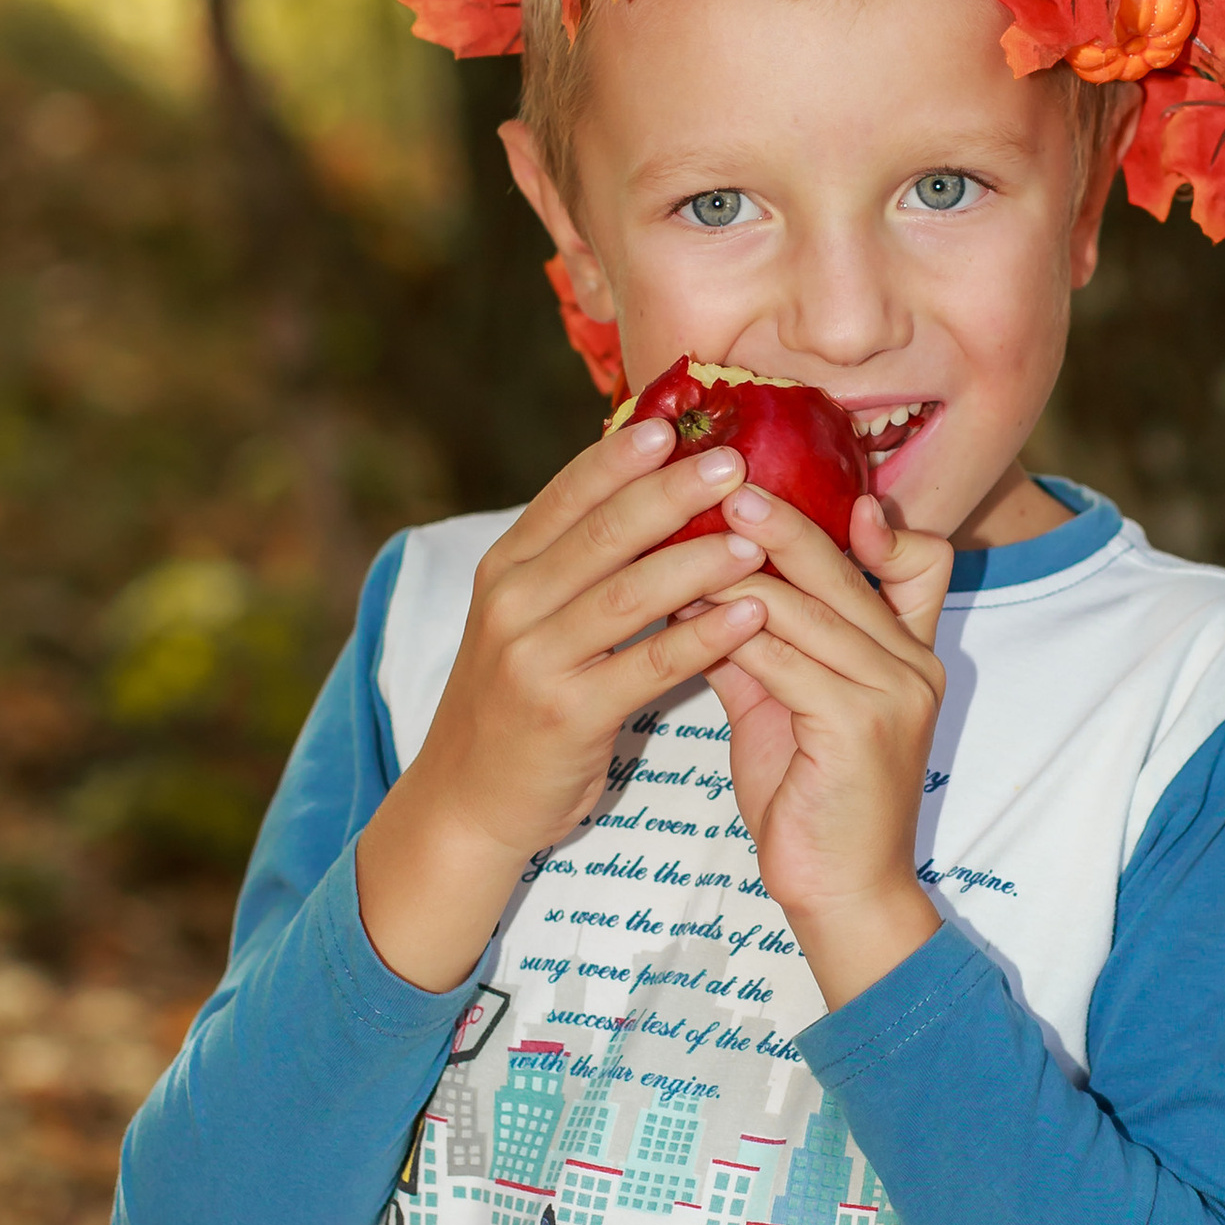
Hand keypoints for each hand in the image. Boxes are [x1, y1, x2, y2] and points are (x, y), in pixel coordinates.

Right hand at [356, 414, 772, 990]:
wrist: (466, 802)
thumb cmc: (515, 702)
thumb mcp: (525, 620)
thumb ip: (574, 563)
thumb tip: (640, 490)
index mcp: (506, 569)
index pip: (568, 495)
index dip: (622, 458)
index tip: (676, 423)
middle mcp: (514, 604)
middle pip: (603, 533)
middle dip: (672, 493)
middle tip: (735, 461)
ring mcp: (536, 659)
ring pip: (628, 594)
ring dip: (698, 560)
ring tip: (758, 537)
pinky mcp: (568, 714)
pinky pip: (648, 665)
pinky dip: (702, 636)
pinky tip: (748, 614)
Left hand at [697, 488, 951, 1009]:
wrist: (841, 895)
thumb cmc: (811, 803)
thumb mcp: (789, 708)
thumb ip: (768, 647)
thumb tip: (709, 587)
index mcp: (909, 655)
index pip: (920, 561)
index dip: (877, 521)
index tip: (814, 490)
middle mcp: (913, 664)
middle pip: (845, 564)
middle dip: (776, 519)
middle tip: (717, 482)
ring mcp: (892, 692)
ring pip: (805, 603)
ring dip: (735, 569)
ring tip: (680, 541)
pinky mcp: (858, 725)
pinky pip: (782, 655)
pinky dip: (728, 630)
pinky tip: (684, 615)